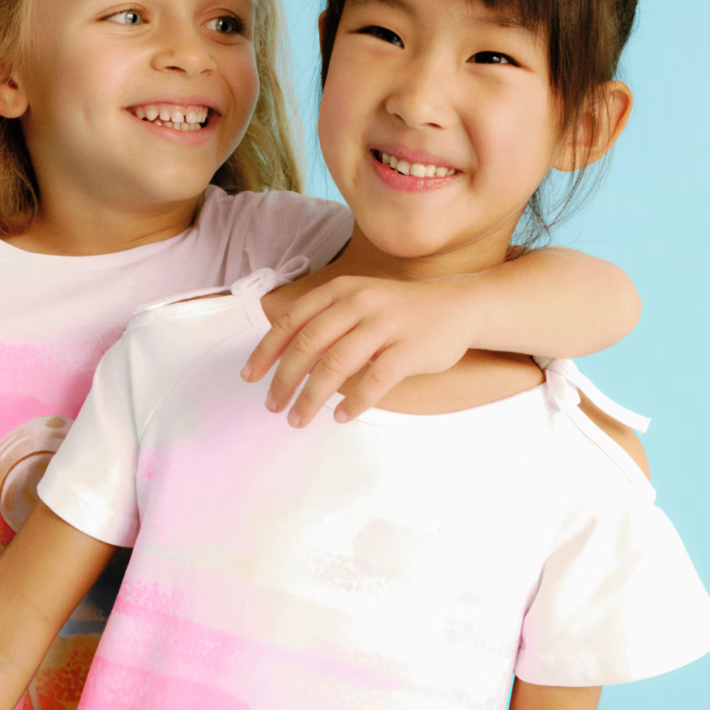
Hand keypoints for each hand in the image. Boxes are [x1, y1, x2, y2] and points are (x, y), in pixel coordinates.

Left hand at [241, 275, 475, 426]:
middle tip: (273, 406)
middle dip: (284, 380)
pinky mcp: (409, 349)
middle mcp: (360, 303)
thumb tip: (283, 356)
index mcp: (341, 291)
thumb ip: (326, 321)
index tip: (250, 377)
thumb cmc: (400, 311)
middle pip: (309, 346)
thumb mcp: (359, 302)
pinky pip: (375, 380)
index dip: (267, 351)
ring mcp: (385, 325)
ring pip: (336, 365)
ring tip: (299, 419)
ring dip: (312, 397)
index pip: (293, 322)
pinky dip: (354, 402)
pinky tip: (341, 416)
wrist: (458, 307)